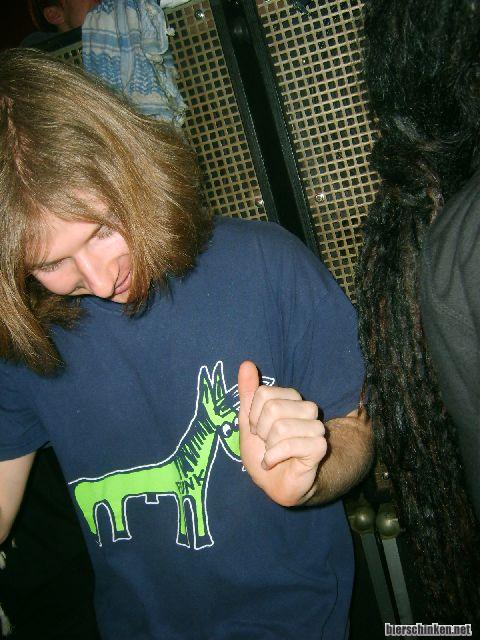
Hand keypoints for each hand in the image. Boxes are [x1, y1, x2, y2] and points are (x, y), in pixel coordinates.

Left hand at [238, 361, 327, 506]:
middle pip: (273, 408)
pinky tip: (272, 462)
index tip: (257, 430)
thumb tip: (246, 363)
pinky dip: (274, 457)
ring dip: (269, 446)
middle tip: (266, 443)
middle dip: (262, 432)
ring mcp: (316, 427)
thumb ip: (248, 393)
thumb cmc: (264, 452)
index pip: (264, 393)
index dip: (254, 415)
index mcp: (290, 399)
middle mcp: (306, 409)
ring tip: (272, 453)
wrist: (275, 482)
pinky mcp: (320, 447)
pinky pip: (290, 445)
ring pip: (281, 427)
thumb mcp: (249, 422)